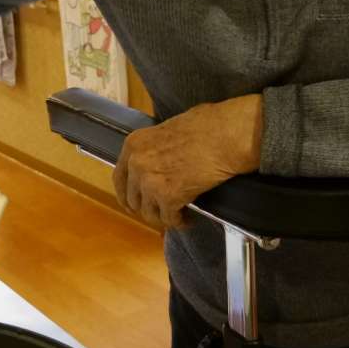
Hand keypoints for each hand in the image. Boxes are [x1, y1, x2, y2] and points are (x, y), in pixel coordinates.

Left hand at [113, 95, 262, 228]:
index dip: (128, 193)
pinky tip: (188, 219)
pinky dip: (179, 222)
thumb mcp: (170, 128)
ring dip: (163, 217)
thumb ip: (156, 146)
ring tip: (177, 215)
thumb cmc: (209, 125)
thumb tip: (160, 158)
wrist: (228, 135)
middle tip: (160, 210)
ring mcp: (150, 182)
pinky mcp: (169, 197)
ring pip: (149, 213)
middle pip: (132, 198)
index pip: (119, 177)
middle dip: (146, 207)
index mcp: (134, 144)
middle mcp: (136, 164)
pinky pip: (169, 219)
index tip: (135, 202)